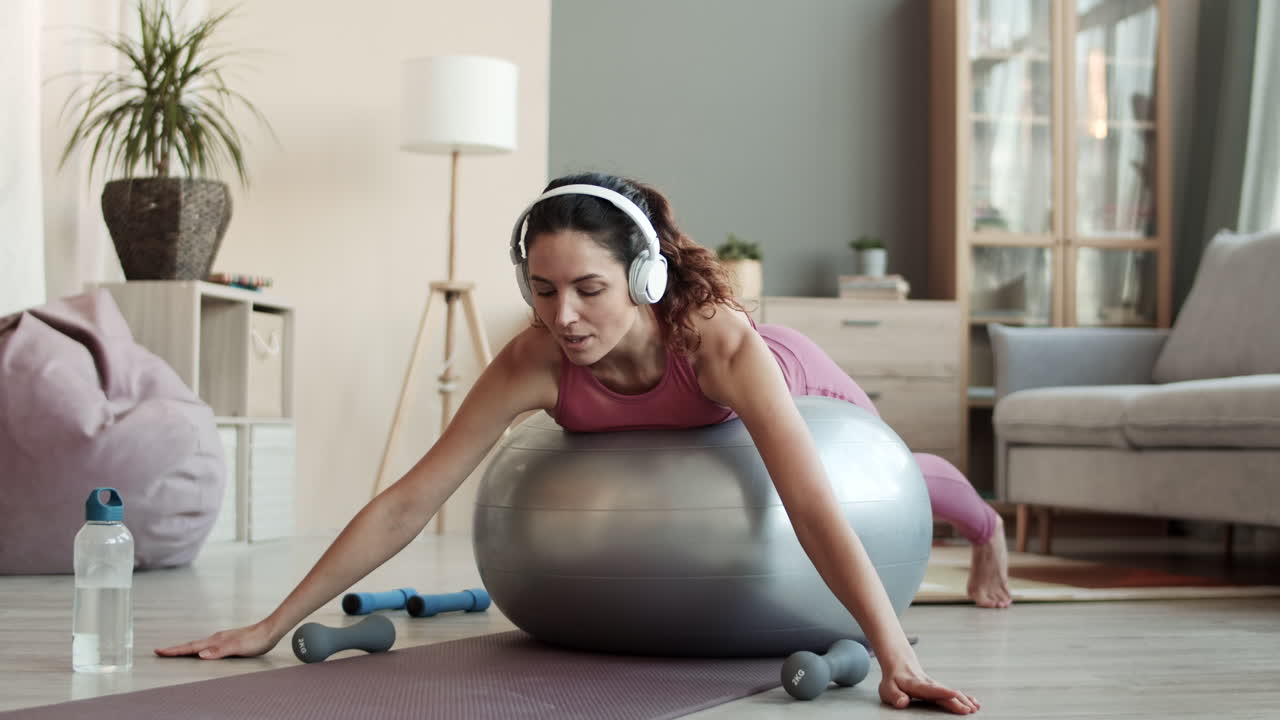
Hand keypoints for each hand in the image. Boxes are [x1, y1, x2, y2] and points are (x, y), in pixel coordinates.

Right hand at [154, 620, 280, 659]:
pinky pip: (208, 645)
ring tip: (175, 652)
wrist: (270, 630)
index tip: (160, 651)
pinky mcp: (228, 641)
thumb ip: (219, 651)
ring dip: (186, 649)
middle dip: (176, 649)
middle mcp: (216, 638)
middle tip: (160, 652)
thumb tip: (200, 654)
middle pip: (192, 645)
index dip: (175, 650)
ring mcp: (222, 639)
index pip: (191, 647)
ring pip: (199, 644)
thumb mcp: (238, 648)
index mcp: (216, 640)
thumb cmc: (256, 640)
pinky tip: (201, 651)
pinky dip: (198, 648)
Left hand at [879, 658, 980, 714]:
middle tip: (968, 709)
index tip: (954, 695)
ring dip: (964, 700)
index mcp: (916, 685)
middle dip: (957, 701)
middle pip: (945, 693)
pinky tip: (975, 702)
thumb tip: (902, 702)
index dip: (942, 692)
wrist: (899, 664)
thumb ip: (894, 696)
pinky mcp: (939, 688)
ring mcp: (936, 685)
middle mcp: (929, 684)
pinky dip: (965, 697)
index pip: (930, 689)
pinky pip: (953, 693)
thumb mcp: (887, 689)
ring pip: (952, 692)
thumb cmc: (893, 680)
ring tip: (975, 708)